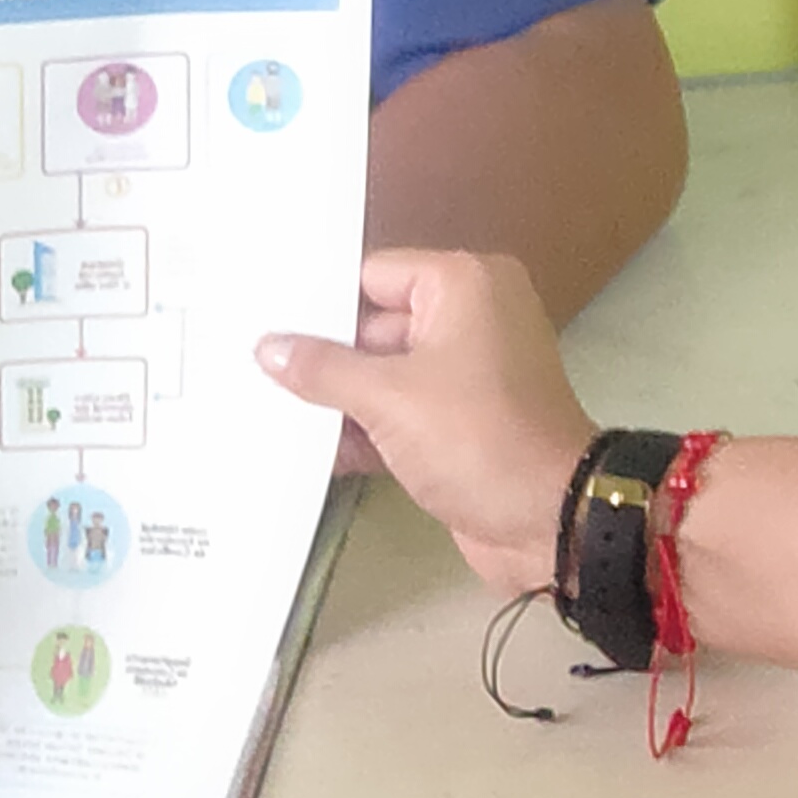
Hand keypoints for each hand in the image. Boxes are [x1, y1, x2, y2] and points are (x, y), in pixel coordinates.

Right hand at [259, 249, 596, 596]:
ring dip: (339, 401)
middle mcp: (470, 317)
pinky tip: (310, 452)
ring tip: (266, 411)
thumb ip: (324, 369)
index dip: (320, 301)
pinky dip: (366, 431)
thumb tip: (269, 347)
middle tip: (249, 370)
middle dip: (323, 357)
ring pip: (386, 374)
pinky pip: (402, 413)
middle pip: (375, 326)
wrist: (549, 522)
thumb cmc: (476, 438)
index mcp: (464, 285)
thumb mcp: (389, 398)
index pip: (373, 275)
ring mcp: (468, 373)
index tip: (260, 319)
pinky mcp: (462, 422)